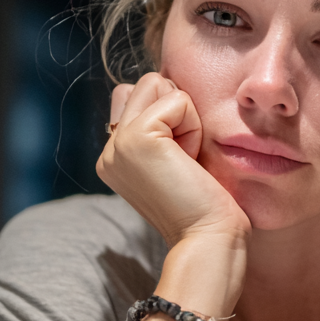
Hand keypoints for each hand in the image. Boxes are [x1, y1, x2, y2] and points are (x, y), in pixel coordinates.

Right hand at [96, 74, 250, 248]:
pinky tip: (190, 160)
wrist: (210, 237)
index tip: (181, 161)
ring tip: (187, 158)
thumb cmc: (208, 204)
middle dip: (178, 111)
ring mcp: (117, 144)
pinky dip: (193, 126)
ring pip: (156, 83)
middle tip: (186, 158)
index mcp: (116, 156)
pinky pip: (176, 99)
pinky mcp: (136, 138)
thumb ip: (162, 126)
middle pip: (147, 83)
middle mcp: (109, 150)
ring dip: (185, 116)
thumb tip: (163, 85)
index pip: (137, 95)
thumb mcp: (178, 159)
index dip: (173, 116)